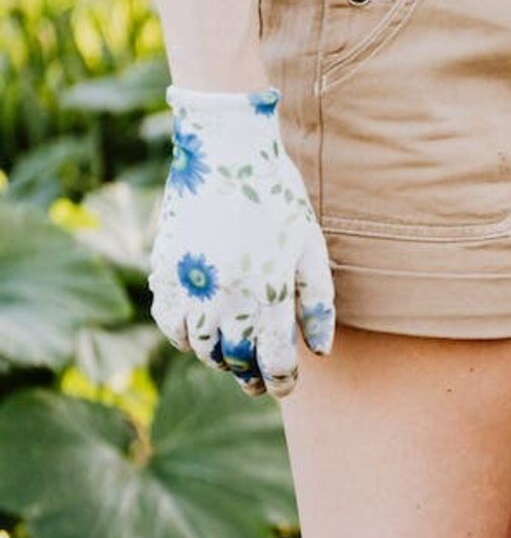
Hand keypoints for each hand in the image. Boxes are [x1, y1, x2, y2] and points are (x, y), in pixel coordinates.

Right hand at [148, 85, 335, 395]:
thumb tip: (320, 351)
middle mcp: (226, 295)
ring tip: (233, 358)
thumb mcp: (311, 247)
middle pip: (235, 360)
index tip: (285, 386)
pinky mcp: (163, 270)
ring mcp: (190, 284)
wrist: (225, 150)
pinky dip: (183, 336)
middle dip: (250, 376)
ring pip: (199, 347)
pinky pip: (168, 322)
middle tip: (258, 381)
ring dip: (217, 359)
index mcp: (268, 292)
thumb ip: (318, 303)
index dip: (281, 381)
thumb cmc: (278, 197)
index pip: (274, 360)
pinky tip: (201, 332)